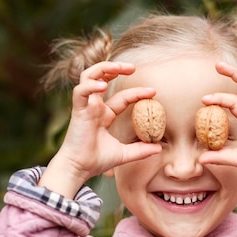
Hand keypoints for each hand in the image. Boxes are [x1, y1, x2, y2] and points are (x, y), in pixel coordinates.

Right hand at [39, 61, 161, 197]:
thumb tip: (159, 149)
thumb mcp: (123, 154)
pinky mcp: (78, 110)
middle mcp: (94, 107)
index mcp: (103, 115)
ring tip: (119, 67)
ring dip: (103, 68)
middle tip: (133, 67)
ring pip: (88, 76)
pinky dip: (90, 85)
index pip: (122, 98)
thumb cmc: (96, 161)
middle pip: (101, 77)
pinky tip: (103, 85)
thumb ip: (140, 150)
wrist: (79, 169)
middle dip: (116, 68)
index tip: (153, 92)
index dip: (137, 93)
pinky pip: (81, 91)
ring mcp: (85, 107)